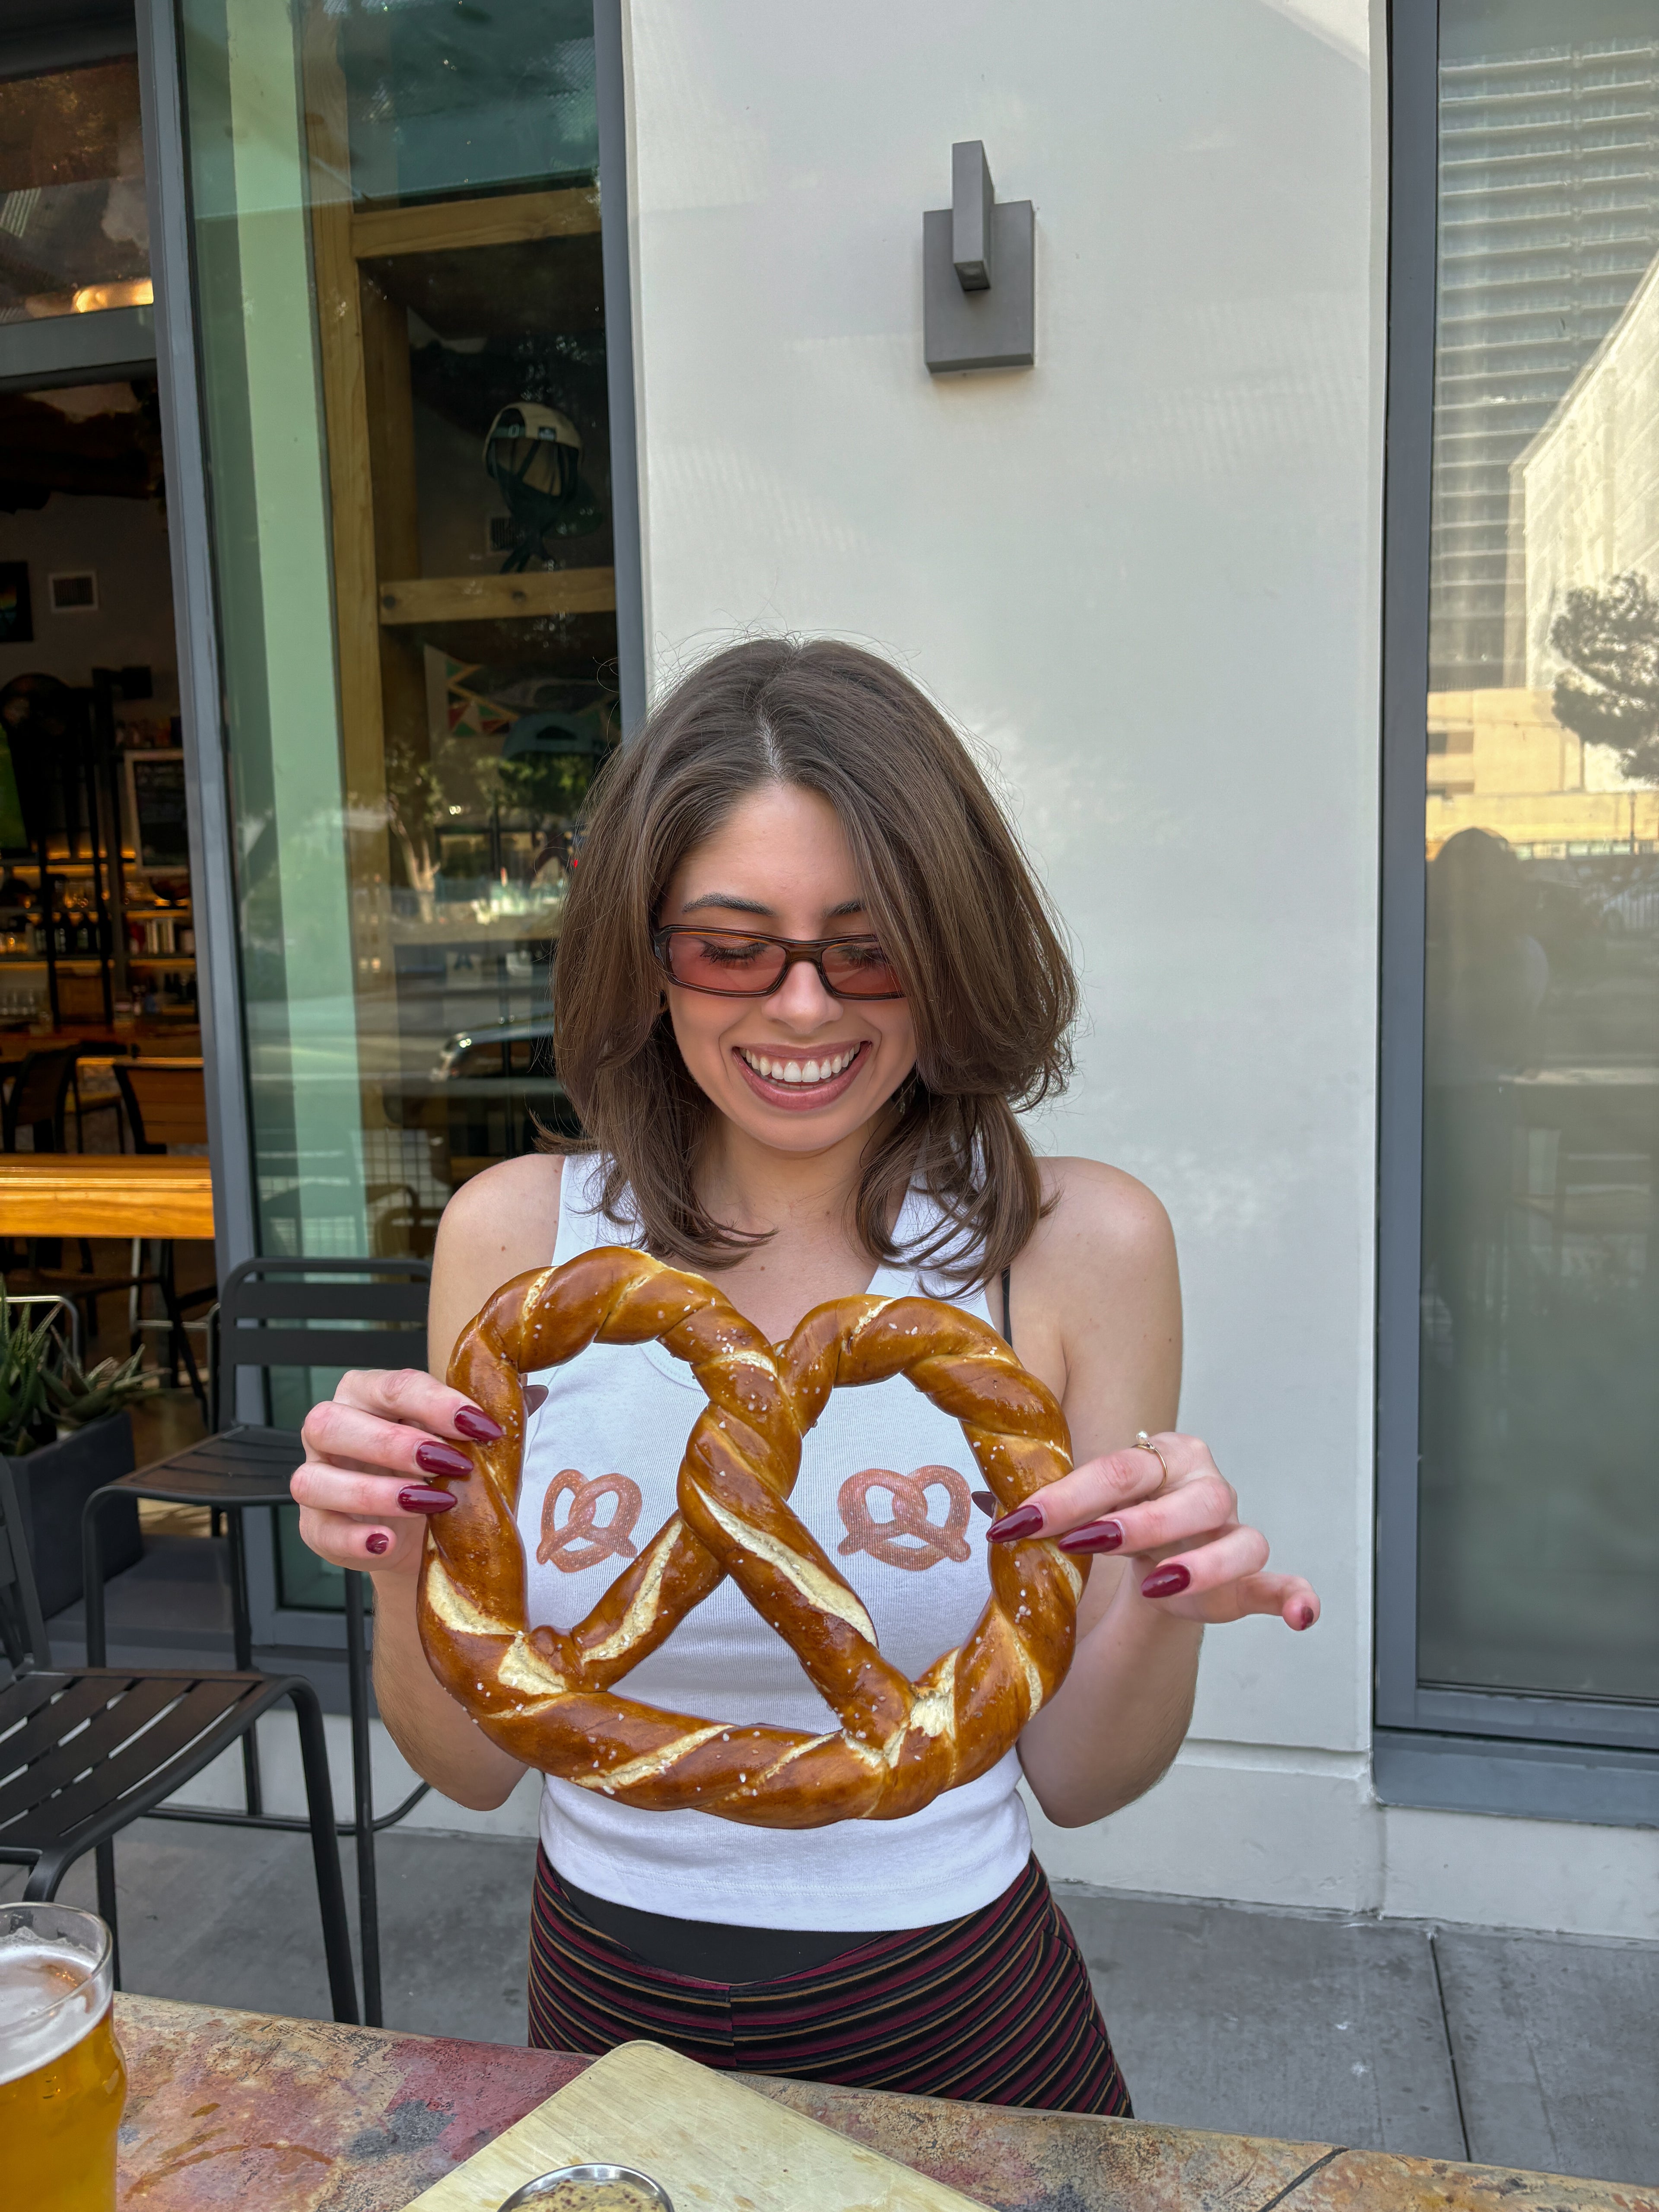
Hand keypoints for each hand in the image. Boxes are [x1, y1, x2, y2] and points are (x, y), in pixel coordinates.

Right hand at [291, 1368, 505, 1575]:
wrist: (420, 1535)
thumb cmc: (438, 1473)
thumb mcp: (462, 1442)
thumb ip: (486, 1416)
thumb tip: (534, 1391)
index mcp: (366, 1394)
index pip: (393, 1385)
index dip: (437, 1403)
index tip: (482, 1425)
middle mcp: (329, 1430)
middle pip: (335, 1422)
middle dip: (394, 1443)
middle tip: (448, 1463)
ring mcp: (315, 1478)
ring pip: (315, 1479)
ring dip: (374, 1491)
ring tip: (427, 1503)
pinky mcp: (314, 1526)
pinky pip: (317, 1531)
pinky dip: (352, 1539)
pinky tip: (386, 1541)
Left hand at [988, 1430, 1318, 1630]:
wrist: (1156, 1550)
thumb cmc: (1116, 1514)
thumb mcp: (1081, 1502)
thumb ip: (1044, 1499)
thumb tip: (984, 1500)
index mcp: (1162, 1456)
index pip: (1120, 1468)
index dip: (1070, 1495)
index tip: (1020, 1521)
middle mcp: (1205, 1487)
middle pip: (1185, 1500)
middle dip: (1135, 1523)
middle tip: (1085, 1544)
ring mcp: (1233, 1532)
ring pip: (1237, 1540)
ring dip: (1201, 1564)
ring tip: (1158, 1584)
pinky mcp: (1250, 1579)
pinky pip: (1279, 1584)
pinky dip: (1293, 1596)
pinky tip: (1299, 1615)